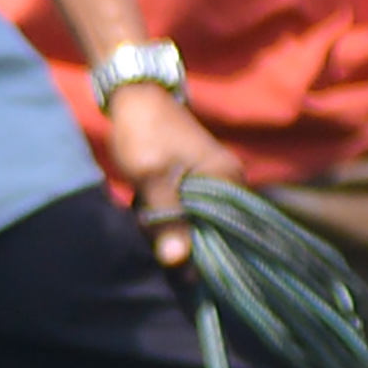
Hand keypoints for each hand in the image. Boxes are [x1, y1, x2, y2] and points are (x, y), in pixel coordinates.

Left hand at [102, 82, 240, 266]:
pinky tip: (154, 224)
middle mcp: (232, 181)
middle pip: (217, 231)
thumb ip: (166, 218)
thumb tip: (178, 262)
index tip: (181, 271)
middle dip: (188, 245)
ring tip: (153, 234)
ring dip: (177, 233)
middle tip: (159, 251)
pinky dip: (174, 220)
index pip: (231, 234)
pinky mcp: (199, 181)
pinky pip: (192, 212)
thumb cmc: (144, 132)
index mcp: (229, 179)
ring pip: (200, 223)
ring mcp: (216, 180)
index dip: (207, 257)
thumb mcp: (151, 177)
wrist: (135, 96)